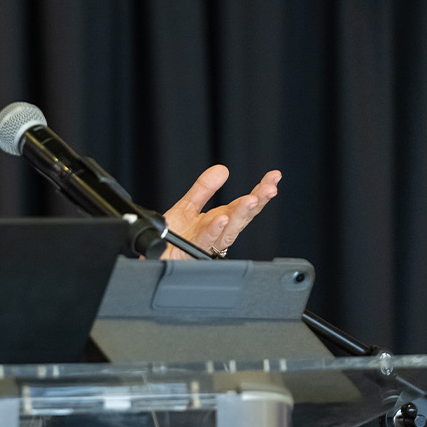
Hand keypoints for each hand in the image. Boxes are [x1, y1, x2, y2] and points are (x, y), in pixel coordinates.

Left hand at [157, 166, 280, 258]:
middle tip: (270, 188)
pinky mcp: (191, 252)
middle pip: (243, 217)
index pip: (245, 204)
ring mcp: (206, 244)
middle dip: (258, 202)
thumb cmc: (172, 237)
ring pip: (229, 230)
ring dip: (241, 215)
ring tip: (252, 199)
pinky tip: (221, 219)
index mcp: (220, 220)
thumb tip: (222, 169)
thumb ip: (204, 188)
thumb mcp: (188, 206)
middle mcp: (217, 233)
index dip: (260, 191)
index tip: (274, 176)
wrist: (152, 258)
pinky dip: (214, 230)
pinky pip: (205, 241)